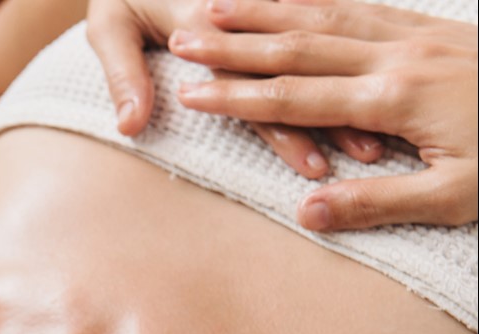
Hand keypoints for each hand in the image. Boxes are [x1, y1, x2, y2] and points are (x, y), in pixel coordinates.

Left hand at [86, 0, 383, 176]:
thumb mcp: (110, 27)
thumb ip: (122, 77)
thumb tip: (132, 126)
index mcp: (207, 19)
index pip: (253, 86)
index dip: (284, 128)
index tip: (313, 166)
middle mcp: (243, 17)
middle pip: (296, 77)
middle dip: (332, 121)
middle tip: (367, 158)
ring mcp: (266, 11)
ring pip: (316, 60)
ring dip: (346, 100)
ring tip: (375, 140)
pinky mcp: (275, 11)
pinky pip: (317, 35)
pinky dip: (342, 66)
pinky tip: (373, 98)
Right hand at [172, 0, 477, 228]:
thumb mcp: (458, 200)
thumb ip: (379, 204)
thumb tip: (307, 212)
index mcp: (397, 101)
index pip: (298, 96)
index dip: (239, 94)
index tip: (189, 90)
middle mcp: (400, 57)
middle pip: (301, 44)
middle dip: (236, 40)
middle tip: (182, 34)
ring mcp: (420, 36)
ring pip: (326, 15)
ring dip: (267, 11)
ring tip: (217, 4)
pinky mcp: (435, 29)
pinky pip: (362, 5)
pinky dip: (316, 1)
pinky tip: (294, 1)